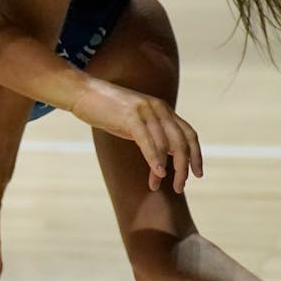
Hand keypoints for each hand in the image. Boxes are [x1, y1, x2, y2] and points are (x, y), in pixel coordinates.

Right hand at [69, 80, 201, 192]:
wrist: (82, 92)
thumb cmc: (107, 110)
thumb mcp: (136, 120)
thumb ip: (152, 132)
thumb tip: (165, 156)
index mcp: (163, 109)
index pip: (189, 133)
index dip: (196, 155)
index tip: (197, 174)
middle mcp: (159, 108)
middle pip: (182, 142)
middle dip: (184, 167)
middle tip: (180, 188)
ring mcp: (146, 111)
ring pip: (166, 144)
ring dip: (166, 169)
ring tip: (158, 185)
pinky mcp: (131, 116)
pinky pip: (148, 141)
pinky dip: (154, 159)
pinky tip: (157, 173)